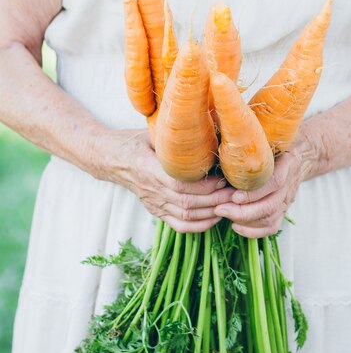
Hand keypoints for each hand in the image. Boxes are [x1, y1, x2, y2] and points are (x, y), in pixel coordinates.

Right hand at [99, 128, 233, 232]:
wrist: (111, 158)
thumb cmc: (135, 140)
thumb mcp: (152, 131)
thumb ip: (174, 135)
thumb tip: (207, 126)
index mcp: (148, 168)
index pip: (180, 184)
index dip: (205, 185)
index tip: (224, 177)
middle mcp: (151, 190)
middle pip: (187, 203)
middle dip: (216, 199)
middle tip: (237, 192)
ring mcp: (154, 203)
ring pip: (186, 217)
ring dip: (212, 212)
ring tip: (232, 203)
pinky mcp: (156, 211)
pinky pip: (179, 226)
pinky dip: (200, 225)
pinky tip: (216, 217)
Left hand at [214, 146, 307, 238]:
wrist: (302, 153)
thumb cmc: (277, 143)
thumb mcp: (270, 136)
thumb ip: (254, 140)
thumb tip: (229, 137)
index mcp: (287, 164)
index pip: (274, 182)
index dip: (254, 192)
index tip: (233, 195)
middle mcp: (289, 185)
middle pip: (270, 206)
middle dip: (243, 211)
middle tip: (219, 208)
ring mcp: (287, 200)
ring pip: (269, 218)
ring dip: (245, 221)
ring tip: (223, 214)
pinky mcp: (283, 211)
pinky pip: (271, 227)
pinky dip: (253, 231)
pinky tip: (235, 226)